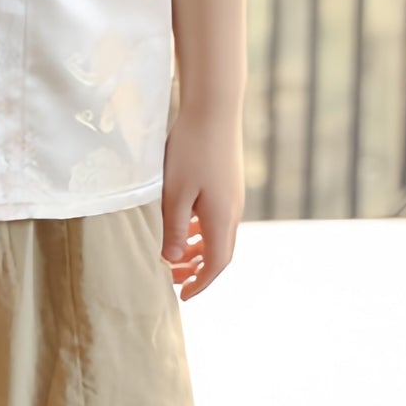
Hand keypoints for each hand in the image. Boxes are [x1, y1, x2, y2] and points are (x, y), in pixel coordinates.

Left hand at [160, 108, 243, 299]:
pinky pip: (217, 218)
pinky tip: (184, 227)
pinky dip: (201, 231)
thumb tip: (172, 260)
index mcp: (222, 218)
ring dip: (198, 250)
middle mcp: (233, 211)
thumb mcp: (175, 193)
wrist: (214, 110)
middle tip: (174, 281)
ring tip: (176, 258)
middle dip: (198, 271)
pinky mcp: (227, 184)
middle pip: (220, 253)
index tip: (183, 296)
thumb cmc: (191, 150)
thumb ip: (173, 228)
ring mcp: (233, 197)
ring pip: (218, 235)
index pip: (216, 263)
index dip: (200, 283)